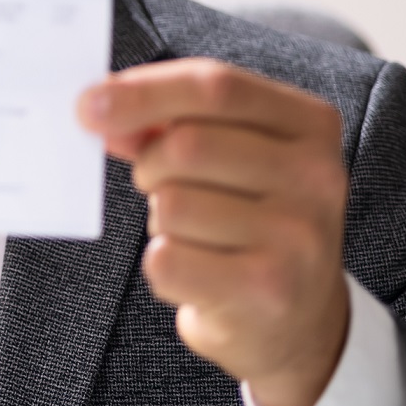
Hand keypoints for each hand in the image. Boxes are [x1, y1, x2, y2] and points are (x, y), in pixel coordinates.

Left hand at [77, 58, 349, 405]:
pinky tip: (197, 275)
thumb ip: (169, 123)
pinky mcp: (268, 290)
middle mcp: (316, 176)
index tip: (88, 103)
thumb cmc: (252, 222)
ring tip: (197, 236)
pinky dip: (163, 265)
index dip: (144, 91)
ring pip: (171, 204)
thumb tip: (102, 109)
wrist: (297, 319)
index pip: (215, 86)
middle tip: (163, 188)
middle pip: (186, 145)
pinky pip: (167, 259)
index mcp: (310, 125)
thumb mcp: (230, 156)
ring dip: (161, 221)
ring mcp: (298, 236)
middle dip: (150, 167)